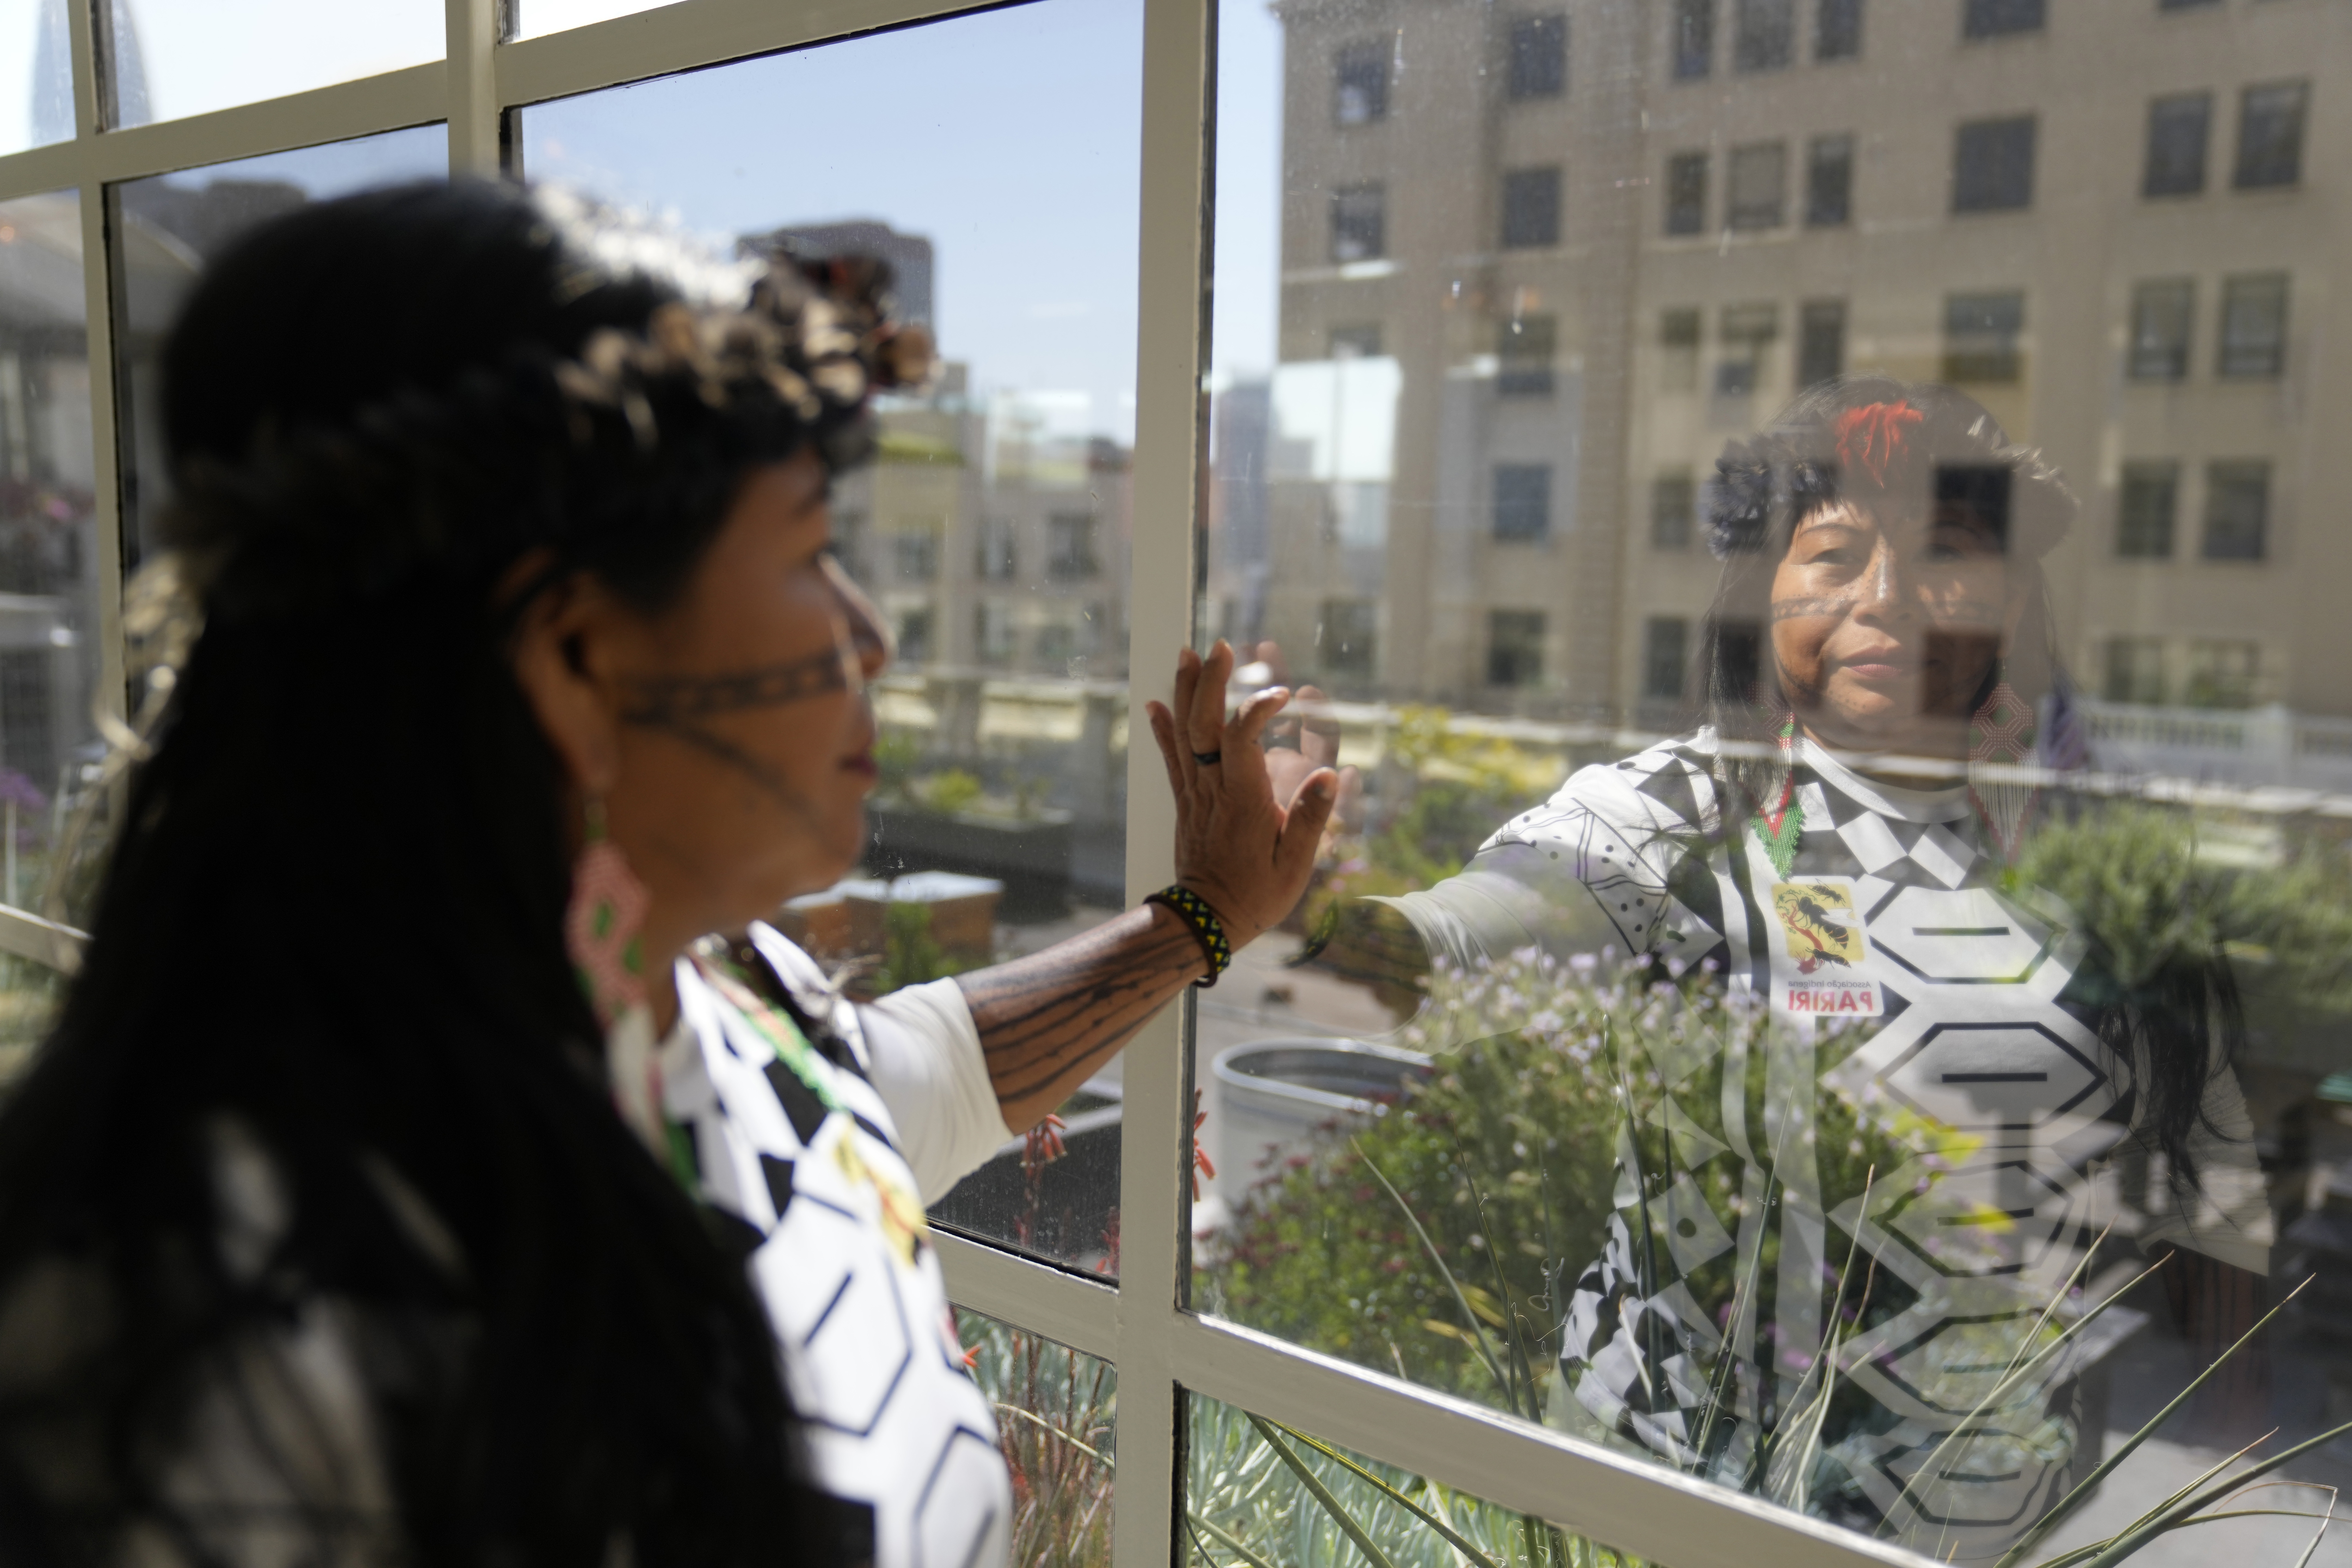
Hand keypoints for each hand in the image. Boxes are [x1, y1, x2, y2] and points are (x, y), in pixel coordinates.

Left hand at [1145, 640, 1338, 950]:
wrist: (1208, 921)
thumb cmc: (1257, 895)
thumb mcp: (1294, 864)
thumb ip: (1309, 818)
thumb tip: (1331, 774)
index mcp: (1244, 800)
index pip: (1240, 739)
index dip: (1255, 709)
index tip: (1280, 694)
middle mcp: (1214, 789)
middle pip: (1203, 724)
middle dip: (1209, 681)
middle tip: (1218, 646)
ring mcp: (1195, 793)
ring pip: (1183, 732)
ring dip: (1184, 691)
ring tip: (1185, 654)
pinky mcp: (1185, 801)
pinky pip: (1170, 757)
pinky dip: (1161, 728)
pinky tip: (1154, 703)